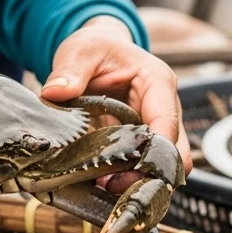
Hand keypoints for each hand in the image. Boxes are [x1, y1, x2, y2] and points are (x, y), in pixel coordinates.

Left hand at [39, 15, 191, 194]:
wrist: (99, 50)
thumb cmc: (96, 47)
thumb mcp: (80, 51)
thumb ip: (70, 71)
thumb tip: (55, 92)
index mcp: (158, 83)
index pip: (168, 124)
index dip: (153, 153)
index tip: (124, 171)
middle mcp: (166, 108)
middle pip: (176, 154)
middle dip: (149, 176)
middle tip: (111, 185)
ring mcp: (157, 127)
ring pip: (163, 166)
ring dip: (137, 181)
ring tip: (101, 185)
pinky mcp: (143, 141)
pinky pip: (143, 167)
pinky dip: (126, 179)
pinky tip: (99, 182)